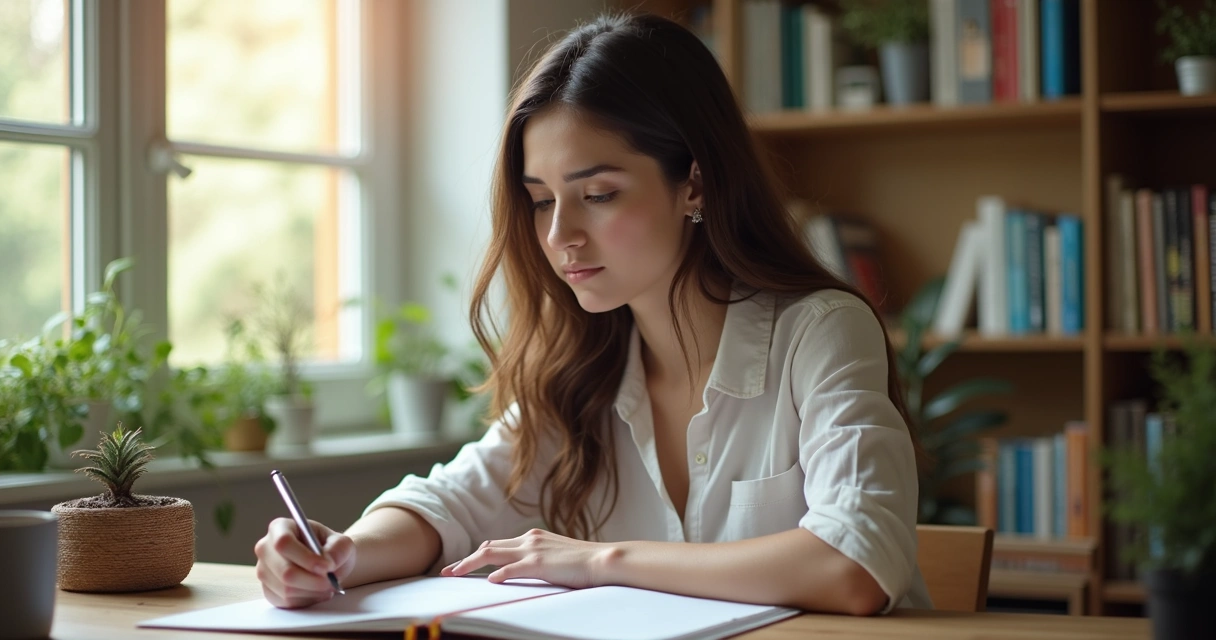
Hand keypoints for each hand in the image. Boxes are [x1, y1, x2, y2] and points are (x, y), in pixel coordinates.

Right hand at [254, 517, 355, 608]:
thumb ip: (338, 549)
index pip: (284, 542)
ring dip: (312, 591)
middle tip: (331, 581)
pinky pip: (287, 602)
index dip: (305, 557)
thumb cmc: (332, 549)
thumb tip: (329, 563)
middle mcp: (266, 548)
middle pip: (284, 571)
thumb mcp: (342, 543)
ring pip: (286, 589)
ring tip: (328, 585)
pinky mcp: (268, 591)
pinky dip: (307, 600)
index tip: (326, 567)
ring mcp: (264, 571)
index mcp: (280, 528)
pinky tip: (317, 591)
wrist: (328, 565)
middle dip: (312, 580)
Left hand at [441, 528, 614, 588]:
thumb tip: (520, 570)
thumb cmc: (582, 563)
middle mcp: (528, 539)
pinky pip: (511, 568)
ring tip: (453, 574)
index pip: (496, 544)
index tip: (460, 565)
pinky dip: (497, 573)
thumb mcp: (554, 557)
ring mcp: (532, 550)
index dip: (476, 554)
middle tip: (446, 571)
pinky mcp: (539, 563)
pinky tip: (488, 581)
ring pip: (491, 553)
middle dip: (465, 559)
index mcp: (532, 537)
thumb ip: (537, 559)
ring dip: (469, 563)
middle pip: (488, 547)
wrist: (602, 560)